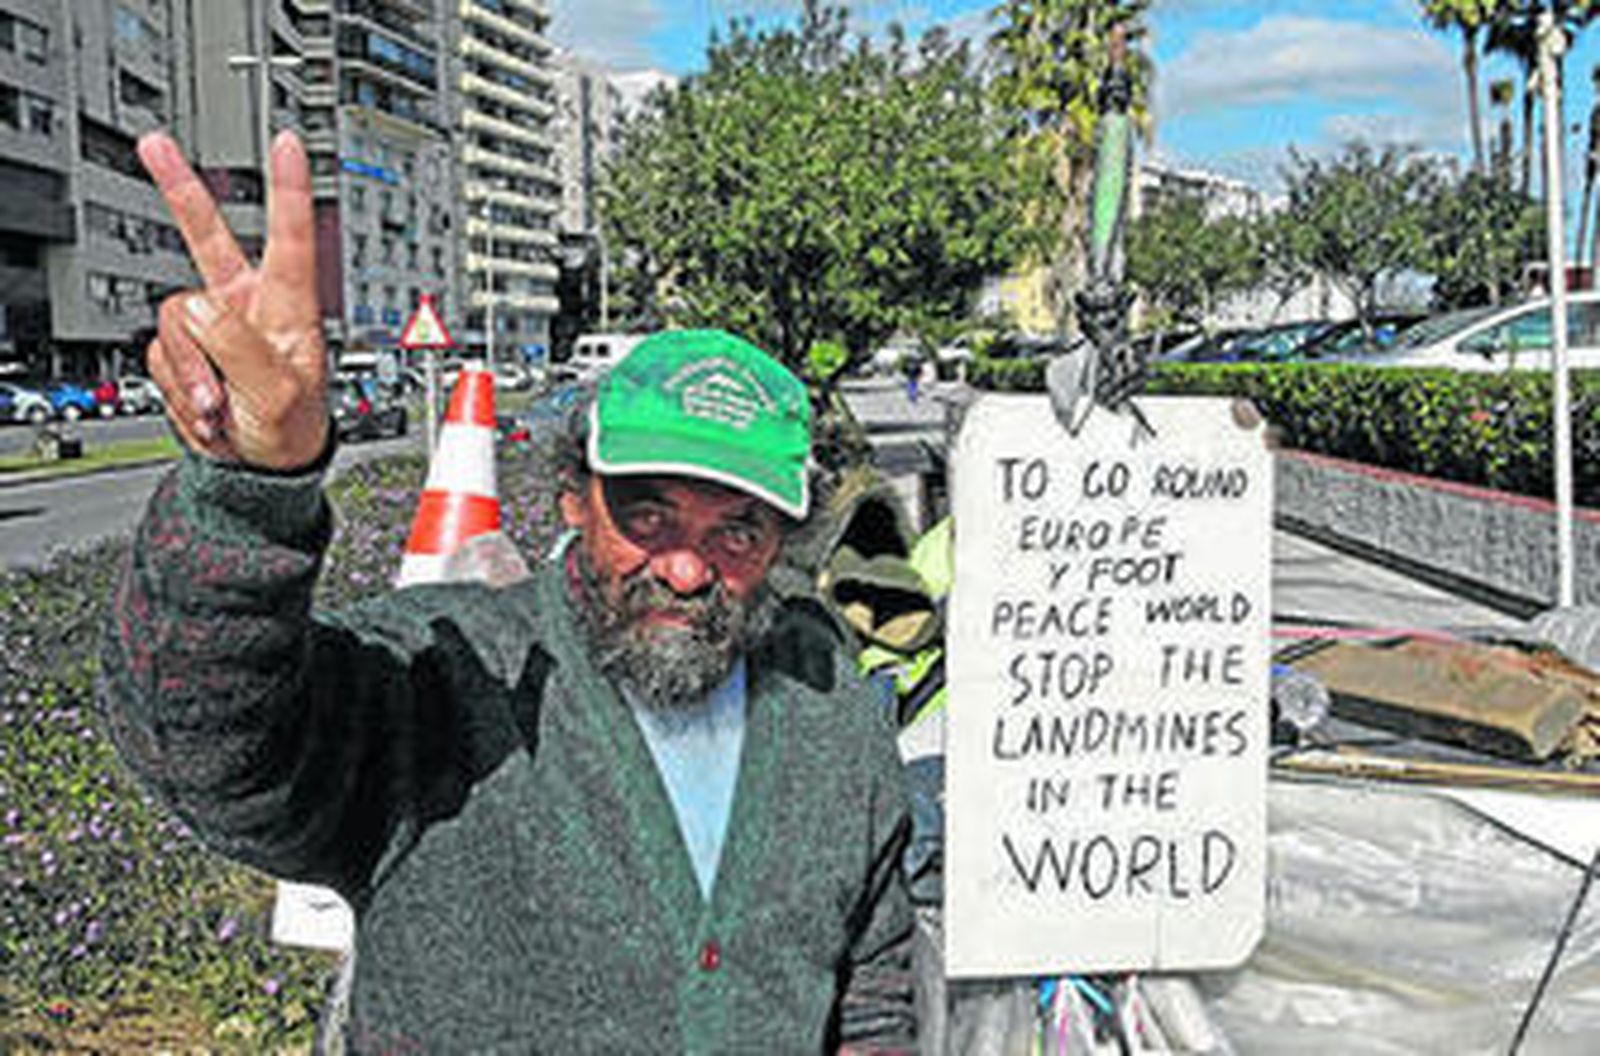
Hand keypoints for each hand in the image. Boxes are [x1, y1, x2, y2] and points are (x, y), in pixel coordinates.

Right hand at [139, 131, 328, 469]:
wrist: (262, 469)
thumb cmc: (291, 430)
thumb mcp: (277, 391)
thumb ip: (239, 345)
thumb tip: (199, 309)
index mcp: (287, 306)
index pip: (289, 237)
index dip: (289, 188)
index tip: (289, 144)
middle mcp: (245, 305)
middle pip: (206, 236)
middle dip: (179, 189)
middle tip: (155, 145)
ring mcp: (210, 327)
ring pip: (172, 320)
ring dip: (191, 372)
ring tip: (220, 406)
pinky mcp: (184, 351)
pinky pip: (159, 355)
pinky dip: (179, 388)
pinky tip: (207, 408)